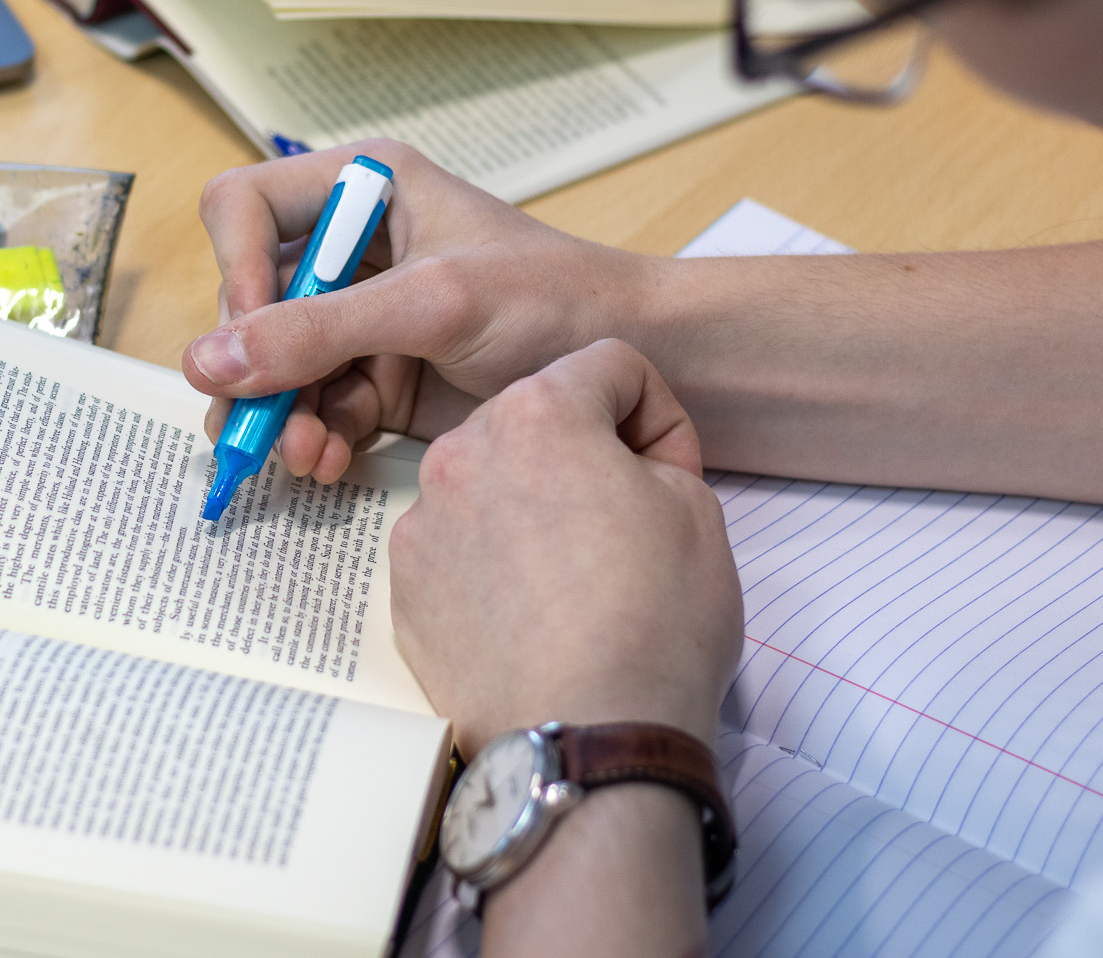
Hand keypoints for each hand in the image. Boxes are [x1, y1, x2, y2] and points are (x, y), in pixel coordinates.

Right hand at [184, 139, 648, 482]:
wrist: (640, 366)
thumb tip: (208, 362)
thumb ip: (319, 332)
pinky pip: (314, 408)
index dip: (235, 271)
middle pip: (247, 300)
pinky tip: (328, 463)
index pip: (244, 207)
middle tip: (258, 424)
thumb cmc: (556, 300)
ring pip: (273, 365)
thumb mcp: (432, 305)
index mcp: (362, 189)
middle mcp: (350, 248)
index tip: (253, 336)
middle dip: (254, 365)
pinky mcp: (378, 378)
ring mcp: (361, 318)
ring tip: (303, 457)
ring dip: (278, 414)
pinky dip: (313, 438)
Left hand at [389, 339, 741, 754]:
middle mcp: (463, 452)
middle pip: (536, 420)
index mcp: (539, 414)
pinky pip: (456, 545)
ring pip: (490, 483)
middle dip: (584, 454)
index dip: (657, 415)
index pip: (608, 365)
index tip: (670, 471)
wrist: (587, 736)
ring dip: (530, 506)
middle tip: (627, 521)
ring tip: (575, 578)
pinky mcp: (405, 585)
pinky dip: (491, 561)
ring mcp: (424, 522)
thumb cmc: (652, 625)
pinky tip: (531, 612)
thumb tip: (623, 463)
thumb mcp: (697, 509)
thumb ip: (652, 453)